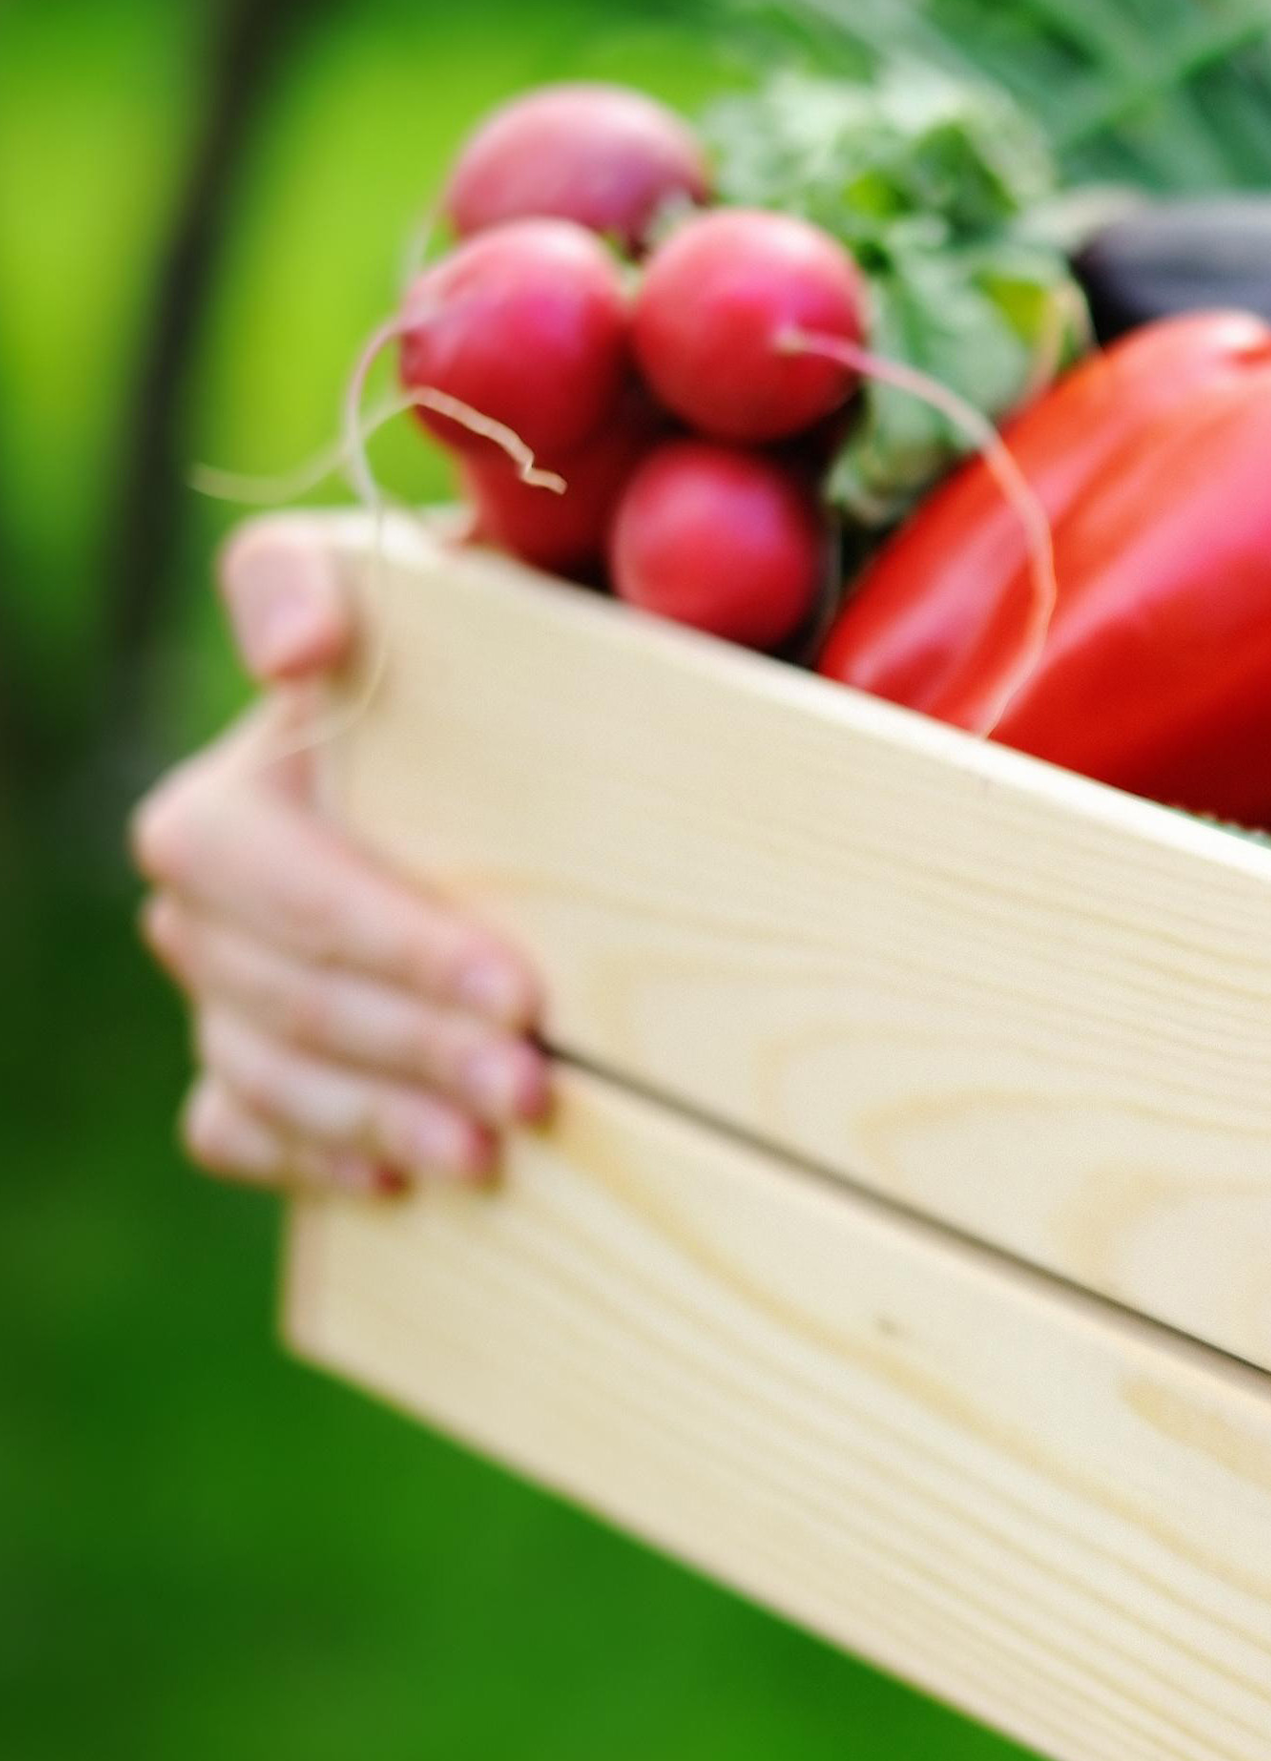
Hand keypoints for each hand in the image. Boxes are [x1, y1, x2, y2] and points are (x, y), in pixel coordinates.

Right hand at [130, 517, 549, 1192]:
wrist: (563, 737)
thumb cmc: (539, 655)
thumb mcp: (501, 587)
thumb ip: (389, 579)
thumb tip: (295, 648)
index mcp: (266, 751)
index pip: (251, 852)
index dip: (375, 929)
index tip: (512, 987)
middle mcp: (217, 851)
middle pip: (270, 970)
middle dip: (408, 1039)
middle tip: (533, 1085)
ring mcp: (222, 953)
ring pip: (256, 1052)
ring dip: (375, 1112)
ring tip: (491, 1150)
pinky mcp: (246, 1038)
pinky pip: (235, 1117)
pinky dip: (308, 1154)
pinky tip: (400, 1181)